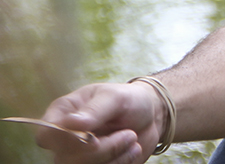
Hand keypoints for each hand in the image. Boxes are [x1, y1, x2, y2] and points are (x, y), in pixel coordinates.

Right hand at [37, 82, 162, 163]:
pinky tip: (132, 151)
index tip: (93, 136)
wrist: (150, 116)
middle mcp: (64, 140)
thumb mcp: (115, 97)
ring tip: (132, 139)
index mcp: (63, 114)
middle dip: (102, 150)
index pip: (46, 135)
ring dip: (114, 157)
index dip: (66, 141)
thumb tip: (71, 123)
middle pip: (66, 160)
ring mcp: (77, 158)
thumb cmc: (128, 100)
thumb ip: (95, 109)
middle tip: (129, 134)